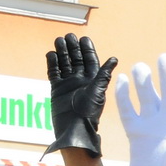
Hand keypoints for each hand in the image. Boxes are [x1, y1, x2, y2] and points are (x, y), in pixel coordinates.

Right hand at [44, 34, 117, 158]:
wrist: (74, 128)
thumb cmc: (89, 113)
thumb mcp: (98, 91)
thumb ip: (103, 75)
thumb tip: (114, 59)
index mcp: (93, 80)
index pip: (90, 61)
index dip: (87, 49)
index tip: (83, 38)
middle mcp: (80, 81)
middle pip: (76, 59)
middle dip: (73, 48)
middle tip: (68, 36)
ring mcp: (68, 84)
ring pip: (64, 64)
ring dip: (62, 53)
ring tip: (59, 41)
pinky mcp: (57, 89)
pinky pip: (54, 73)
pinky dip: (52, 63)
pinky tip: (51, 54)